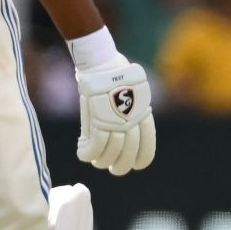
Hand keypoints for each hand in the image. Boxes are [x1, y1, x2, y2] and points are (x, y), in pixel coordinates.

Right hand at [74, 54, 154, 175]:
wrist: (101, 61)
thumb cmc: (113, 75)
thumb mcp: (131, 93)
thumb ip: (130, 113)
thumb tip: (122, 130)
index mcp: (143, 114)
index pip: (147, 147)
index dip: (141, 160)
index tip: (134, 166)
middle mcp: (132, 121)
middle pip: (128, 155)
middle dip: (120, 167)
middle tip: (113, 168)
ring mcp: (115, 121)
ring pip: (110, 154)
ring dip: (101, 161)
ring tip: (96, 160)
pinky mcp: (99, 120)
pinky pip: (94, 147)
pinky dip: (87, 154)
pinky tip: (82, 152)